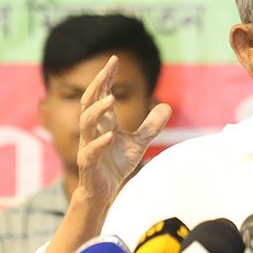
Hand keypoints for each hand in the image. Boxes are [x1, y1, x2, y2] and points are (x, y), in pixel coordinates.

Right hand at [76, 55, 171, 205]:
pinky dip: (100, 143)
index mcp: (103, 123)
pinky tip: (111, 135)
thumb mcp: (138, 143)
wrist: (104, 192)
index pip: (101, 94)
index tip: (114, 60)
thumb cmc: (116, 165)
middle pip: (89, 102)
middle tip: (107, 69)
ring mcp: (88, 146)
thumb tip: (167, 105)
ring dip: (97, 110)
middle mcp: (92, 130)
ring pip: (86, 123)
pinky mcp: (88, 164)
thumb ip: (151, 125)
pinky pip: (90, 151)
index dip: (106, 77)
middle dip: (97, 84)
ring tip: (110, 99)